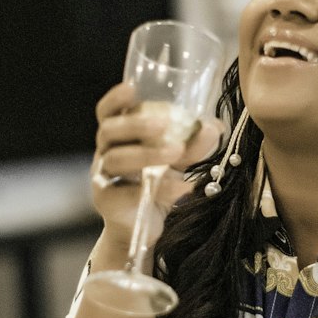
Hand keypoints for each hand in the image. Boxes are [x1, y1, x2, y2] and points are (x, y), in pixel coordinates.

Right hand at [91, 83, 220, 249]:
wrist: (141, 229)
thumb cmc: (156, 185)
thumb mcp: (177, 161)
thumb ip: (193, 144)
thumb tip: (213, 126)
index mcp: (118, 137)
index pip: (107, 112)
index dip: (116, 99)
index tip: (132, 88)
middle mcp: (105, 153)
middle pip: (109, 130)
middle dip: (135, 124)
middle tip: (163, 124)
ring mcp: (104, 177)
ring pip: (116, 159)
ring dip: (147, 153)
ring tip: (176, 153)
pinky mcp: (108, 202)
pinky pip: (130, 192)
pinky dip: (162, 188)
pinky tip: (184, 187)